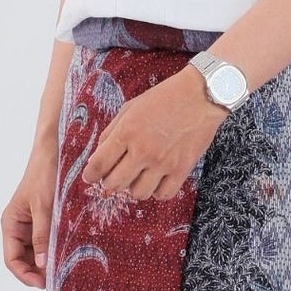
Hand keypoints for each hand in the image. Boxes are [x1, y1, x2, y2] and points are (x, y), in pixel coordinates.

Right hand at [1, 139, 60, 288]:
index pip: (12, 259)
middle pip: (24, 260)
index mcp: (11, 224)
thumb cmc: (44, 175)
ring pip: (38, 253)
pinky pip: (48, 241)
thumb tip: (43, 265)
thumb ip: (42, 236)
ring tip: (66, 269)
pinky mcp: (46, 220)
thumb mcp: (44, 207)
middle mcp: (19, 227)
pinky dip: (56, 249)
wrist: (55, 151)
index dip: (25, 275)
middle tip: (60, 280)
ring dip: (49, 262)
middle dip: (39, 271)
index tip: (44, 284)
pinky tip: (70, 254)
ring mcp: (32, 225)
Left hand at [81, 67, 227, 200]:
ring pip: (138, 193)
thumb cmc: (164, 98)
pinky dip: (157, 192)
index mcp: (126, 132)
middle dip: (109, 182)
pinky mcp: (182, 169)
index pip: (99, 164)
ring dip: (134, 187)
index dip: (90, 175)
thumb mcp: (130, 108)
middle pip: (115, 184)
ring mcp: (163, 162)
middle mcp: (143, 150)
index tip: (90, 176)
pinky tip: (157, 181)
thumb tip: (98, 157)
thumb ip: (111, 132)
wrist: (200, 95)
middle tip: (114, 176)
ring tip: (138, 176)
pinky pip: (164, 195)